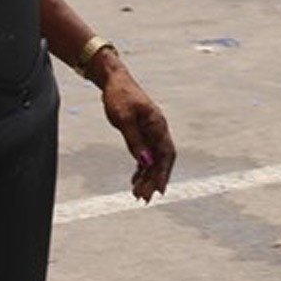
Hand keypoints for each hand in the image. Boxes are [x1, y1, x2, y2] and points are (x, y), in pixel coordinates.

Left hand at [93, 56, 175, 201]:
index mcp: (157, 125)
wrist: (114, 81)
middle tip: (143, 199)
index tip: (159, 190)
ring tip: (138, 195)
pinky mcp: (142, 133)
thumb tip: (145, 161)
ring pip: (152, 160)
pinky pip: (144, 155)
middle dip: (153, 180)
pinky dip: (141, 169)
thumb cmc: (119, 96)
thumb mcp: (123, 118)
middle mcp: (157, 130)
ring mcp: (150, 132)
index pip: (166, 154)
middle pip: (160, 160)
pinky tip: (135, 181)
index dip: (164, 173)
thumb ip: (134, 140)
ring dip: (147, 177)